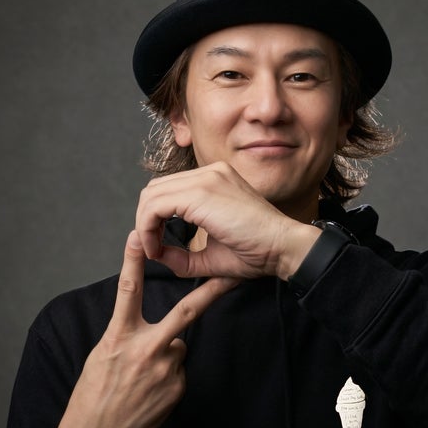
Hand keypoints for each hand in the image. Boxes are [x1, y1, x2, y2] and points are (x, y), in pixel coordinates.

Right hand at [52, 231, 237, 427]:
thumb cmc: (93, 396)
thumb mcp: (103, 356)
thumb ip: (128, 334)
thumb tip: (149, 328)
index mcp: (120, 337)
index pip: (128, 290)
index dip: (133, 260)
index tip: (136, 234)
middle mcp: (147, 349)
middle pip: (185, 312)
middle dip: (211, 292)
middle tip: (230, 275)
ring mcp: (166, 370)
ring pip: (178, 345)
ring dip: (166, 353)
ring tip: (144, 376)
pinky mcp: (177, 387)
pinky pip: (178, 369)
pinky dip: (167, 374)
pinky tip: (151, 392)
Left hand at [135, 161, 320, 279]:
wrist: (283, 247)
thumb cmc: (255, 252)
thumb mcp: (210, 254)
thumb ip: (182, 255)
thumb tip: (155, 254)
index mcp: (215, 178)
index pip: (169, 189)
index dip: (154, 217)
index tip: (158, 246)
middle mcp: (210, 172)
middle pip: (156, 188)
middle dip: (146, 219)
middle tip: (152, 247)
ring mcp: (206, 178)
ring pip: (152, 194)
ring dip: (145, 225)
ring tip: (154, 250)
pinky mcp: (201, 193)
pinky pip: (156, 206)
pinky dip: (148, 228)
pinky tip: (156, 248)